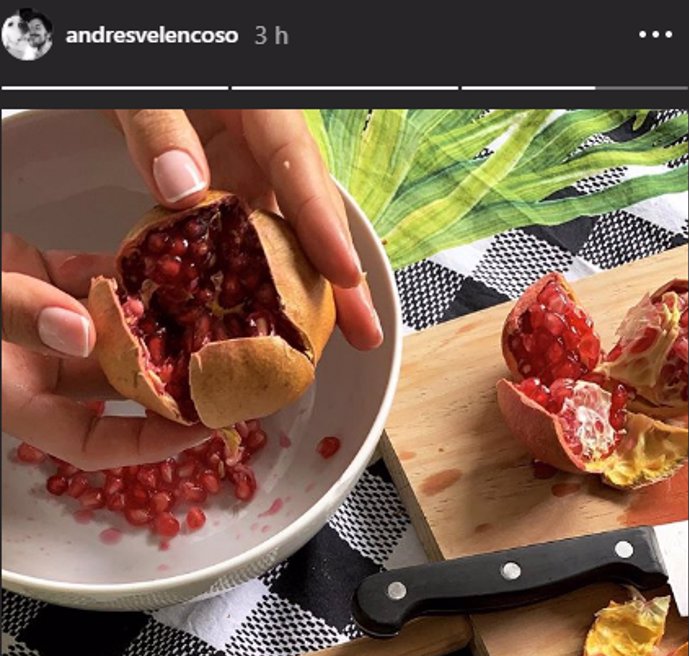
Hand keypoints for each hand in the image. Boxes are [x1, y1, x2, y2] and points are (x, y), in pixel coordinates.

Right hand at [1, 234, 211, 468]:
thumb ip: (18, 318)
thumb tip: (86, 331)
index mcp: (17, 398)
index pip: (92, 444)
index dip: (149, 444)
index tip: (202, 425)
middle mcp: (33, 365)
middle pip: (115, 382)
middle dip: (168, 374)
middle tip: (222, 361)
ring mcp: (34, 319)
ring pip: (107, 326)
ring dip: (151, 315)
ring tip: (206, 306)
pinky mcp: (29, 273)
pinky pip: (86, 276)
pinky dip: (120, 269)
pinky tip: (162, 259)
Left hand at [111, 109, 382, 351]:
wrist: (123, 86)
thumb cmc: (136, 77)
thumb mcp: (142, 94)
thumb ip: (159, 131)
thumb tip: (184, 189)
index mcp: (256, 110)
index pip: (298, 165)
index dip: (321, 223)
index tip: (342, 271)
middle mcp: (261, 148)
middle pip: (310, 213)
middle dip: (340, 277)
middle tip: (364, 330)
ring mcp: (246, 177)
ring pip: (286, 239)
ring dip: (308, 294)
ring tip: (324, 345)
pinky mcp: (226, 201)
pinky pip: (248, 249)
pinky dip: (258, 291)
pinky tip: (267, 329)